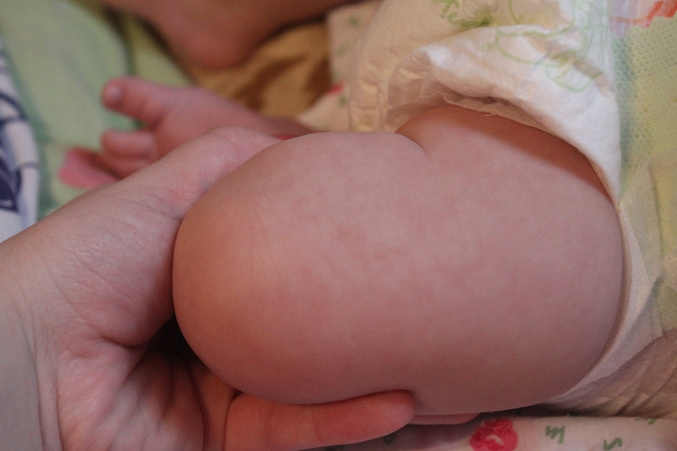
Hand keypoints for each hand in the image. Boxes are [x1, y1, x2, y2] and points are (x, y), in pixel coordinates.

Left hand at [0, 127, 413, 450]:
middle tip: (419, 295)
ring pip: (306, 380)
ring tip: (425, 353)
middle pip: (298, 323)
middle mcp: (215, 330)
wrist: (31, 361)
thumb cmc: (90, 264)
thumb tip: (295, 144)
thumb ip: (227, 164)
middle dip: (354, 314)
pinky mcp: (222, 439)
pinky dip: (343, 421)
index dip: (328, 247)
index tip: (384, 230)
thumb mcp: (163, 194)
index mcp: (202, 272)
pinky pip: (292, 429)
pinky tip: (395, 400)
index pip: (280, 261)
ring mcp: (221, 388)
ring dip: (364, 372)